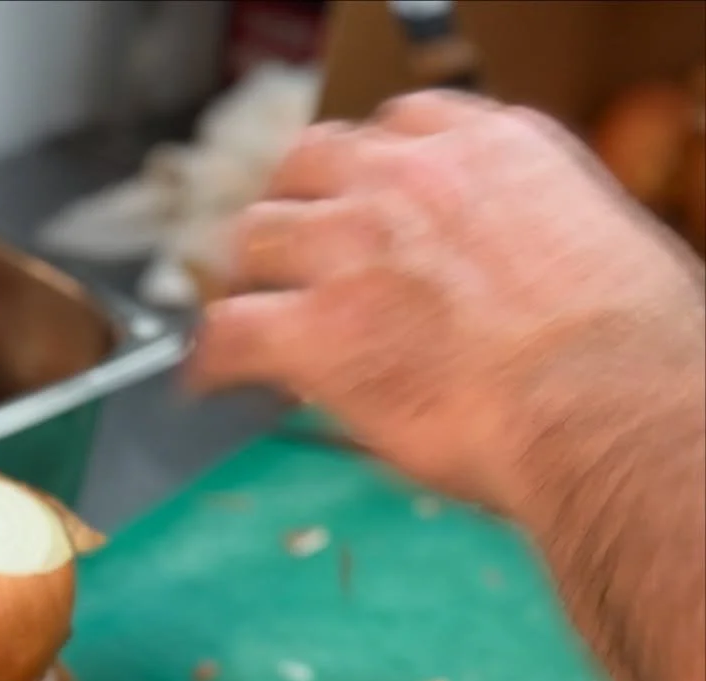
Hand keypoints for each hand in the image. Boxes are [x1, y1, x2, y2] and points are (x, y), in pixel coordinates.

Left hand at [188, 92, 704, 516]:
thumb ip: (533, 247)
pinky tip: (208, 381)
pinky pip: (227, 331)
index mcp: (489, 148)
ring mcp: (350, 250)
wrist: (599, 399)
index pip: (400, 130)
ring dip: (252, 274)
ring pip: (259, 236)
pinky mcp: (312, 331)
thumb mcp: (596, 250)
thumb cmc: (623, 351)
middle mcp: (408, 180)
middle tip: (293, 258)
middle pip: (313, 166)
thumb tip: (523, 292)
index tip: (366, 210)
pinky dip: (210, 359)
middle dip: (299, 209)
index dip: (371, 177)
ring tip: (250, 311)